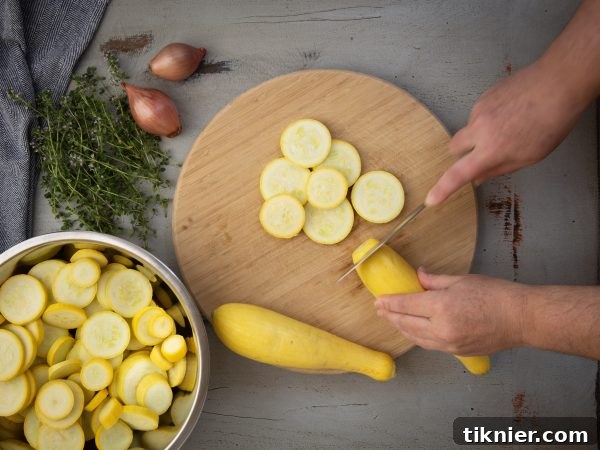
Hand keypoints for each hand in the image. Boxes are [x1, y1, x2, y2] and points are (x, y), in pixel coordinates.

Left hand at [374, 269, 527, 354]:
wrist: (522, 319)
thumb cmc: (496, 295)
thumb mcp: (461, 281)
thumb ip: (435, 281)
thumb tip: (419, 276)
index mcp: (440, 308)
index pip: (405, 306)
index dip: (389, 303)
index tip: (379, 300)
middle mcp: (441, 329)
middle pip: (406, 324)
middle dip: (390, 316)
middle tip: (380, 309)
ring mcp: (449, 344)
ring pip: (416, 338)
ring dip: (401, 328)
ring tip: (392, 320)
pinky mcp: (457, 352)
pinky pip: (429, 345)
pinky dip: (417, 337)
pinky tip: (413, 331)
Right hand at [425, 62, 583, 205]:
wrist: (559, 82)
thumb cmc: (551, 122)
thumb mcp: (530, 156)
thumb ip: (500, 168)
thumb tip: (478, 178)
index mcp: (492, 150)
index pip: (459, 174)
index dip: (443, 189)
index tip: (431, 200)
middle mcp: (479, 129)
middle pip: (454, 147)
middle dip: (463, 153)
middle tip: (484, 152)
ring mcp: (479, 110)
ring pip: (469, 129)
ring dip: (480, 134)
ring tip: (510, 126)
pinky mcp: (484, 95)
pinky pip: (478, 113)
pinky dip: (489, 118)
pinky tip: (511, 113)